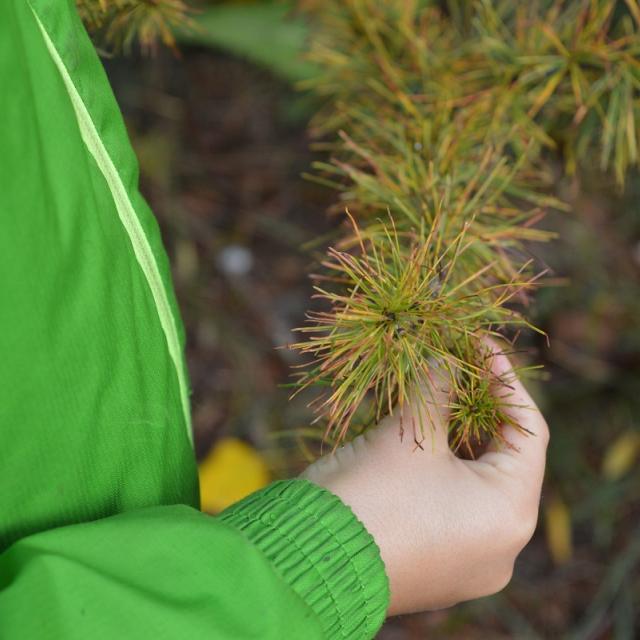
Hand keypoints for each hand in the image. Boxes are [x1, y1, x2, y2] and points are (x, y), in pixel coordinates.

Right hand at [302, 342, 548, 615]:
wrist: (307, 560)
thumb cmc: (371, 494)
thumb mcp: (410, 432)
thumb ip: (438, 386)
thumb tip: (445, 360)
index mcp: (510, 513)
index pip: (527, 432)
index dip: (504, 382)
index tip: (480, 345)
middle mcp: (501, 545)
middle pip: (501, 458)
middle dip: (477, 409)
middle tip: (456, 367)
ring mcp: (470, 561)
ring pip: (473, 483)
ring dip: (455, 438)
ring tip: (434, 397)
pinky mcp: (439, 566)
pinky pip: (452, 506)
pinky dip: (439, 470)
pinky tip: (417, 439)